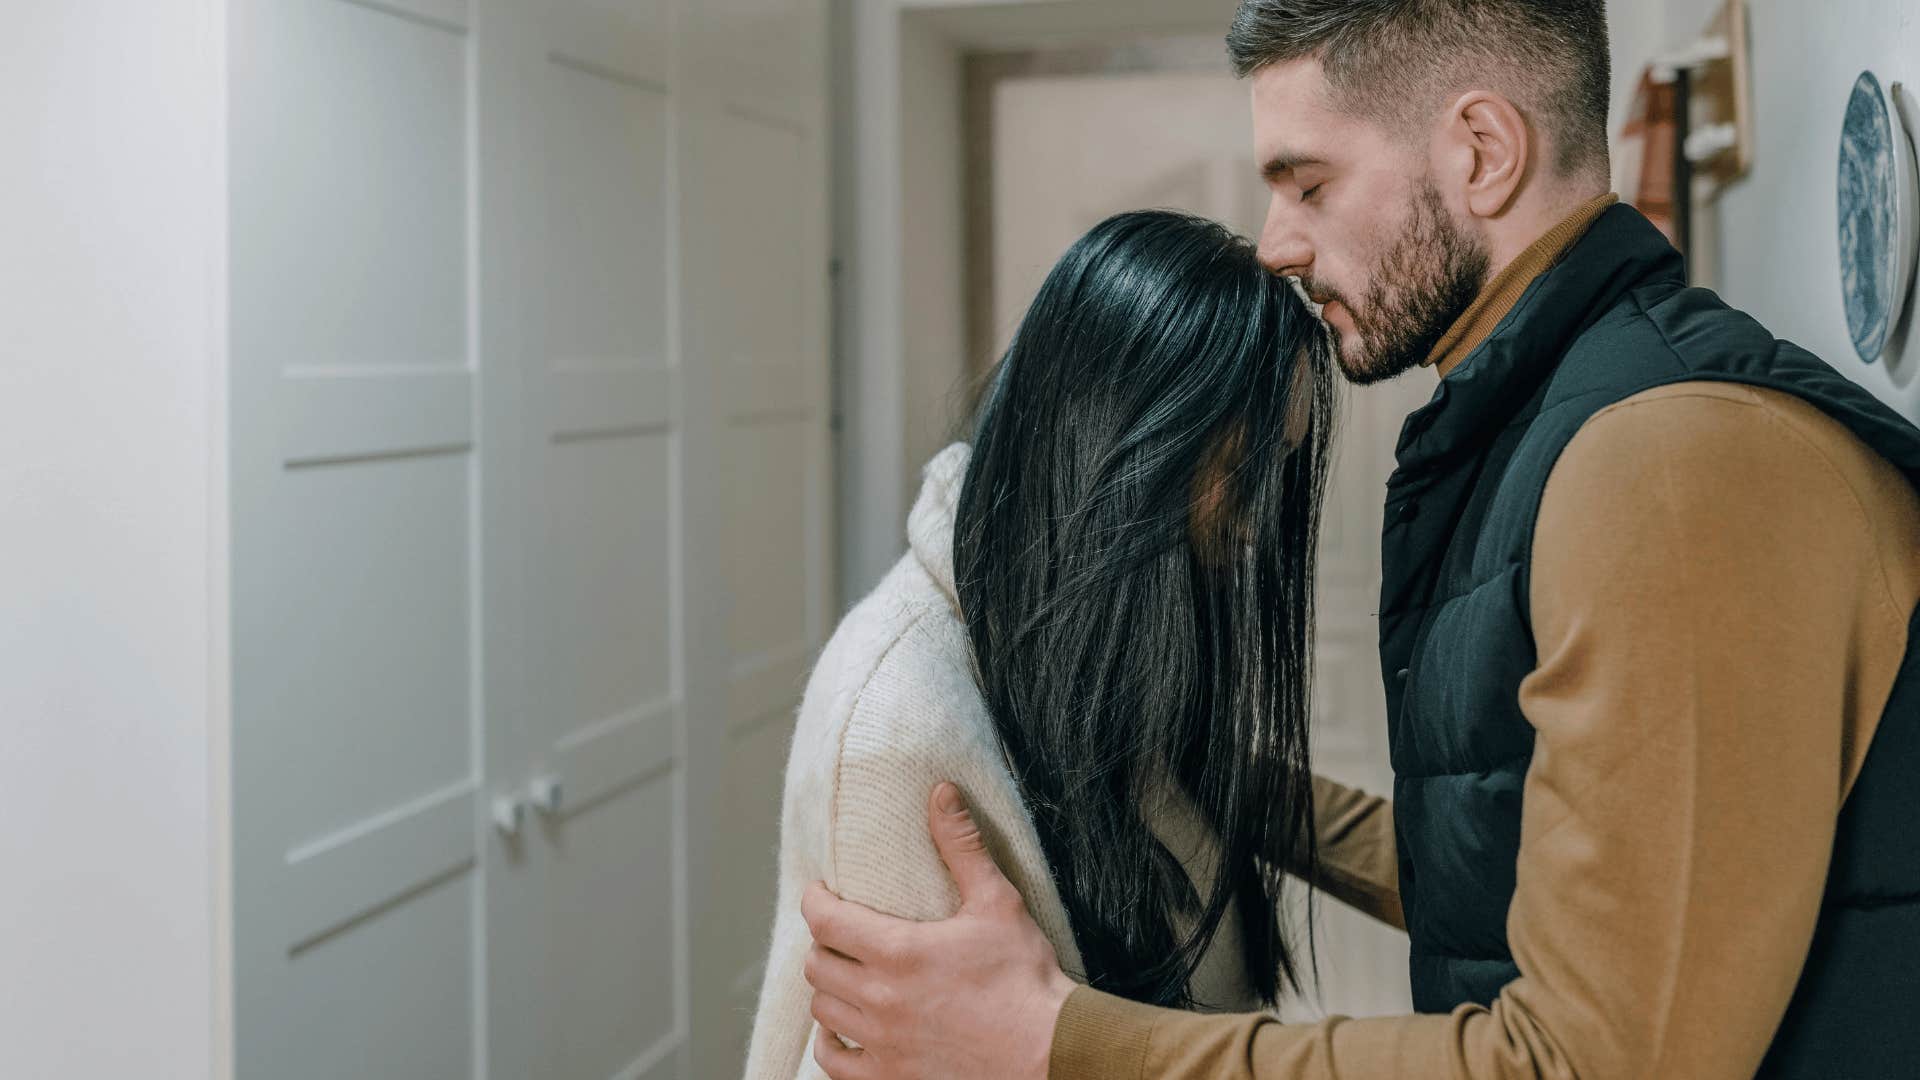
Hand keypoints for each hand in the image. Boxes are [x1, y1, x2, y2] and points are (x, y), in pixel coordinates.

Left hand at [800, 782, 1076, 1079]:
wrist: (1049, 1052)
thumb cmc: (1025, 978)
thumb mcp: (997, 902)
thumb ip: (962, 846)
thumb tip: (941, 793)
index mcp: (898, 952)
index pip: (824, 919)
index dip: (815, 900)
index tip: (821, 892)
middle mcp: (879, 1000)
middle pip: (818, 965)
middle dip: (825, 943)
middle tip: (842, 932)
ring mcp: (881, 1045)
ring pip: (823, 1011)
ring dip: (829, 989)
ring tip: (846, 975)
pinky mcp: (890, 1079)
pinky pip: (834, 1063)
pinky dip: (831, 1043)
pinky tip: (844, 1029)